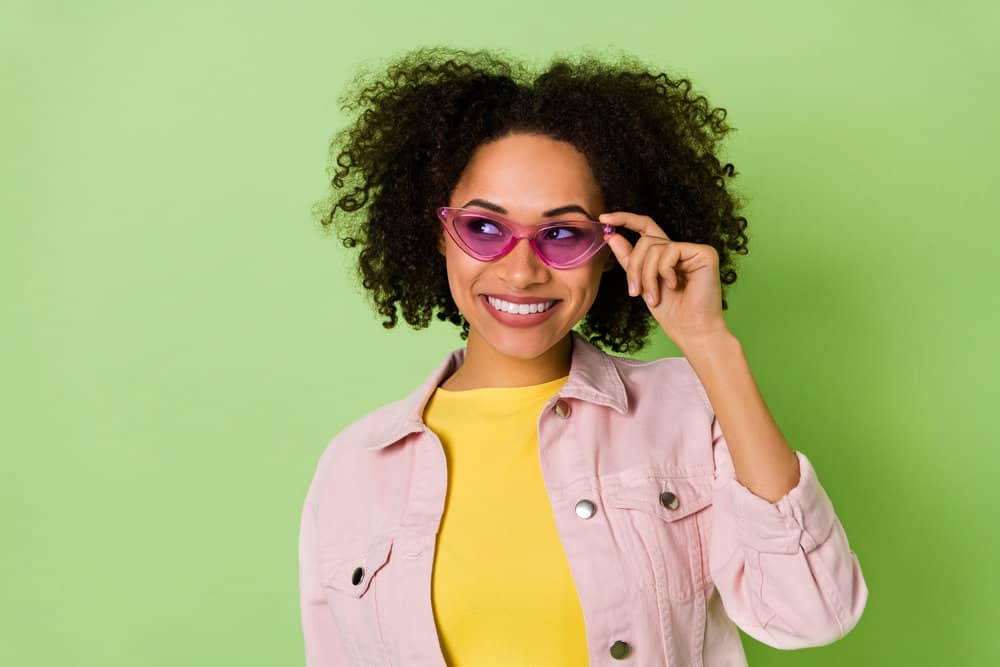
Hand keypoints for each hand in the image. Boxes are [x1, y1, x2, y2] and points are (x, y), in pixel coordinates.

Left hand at [600, 211, 729, 347]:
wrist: (691, 331)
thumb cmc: (670, 313)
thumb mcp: (640, 283)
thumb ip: (628, 259)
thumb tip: (611, 234)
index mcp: (666, 254)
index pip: (644, 228)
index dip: (624, 219)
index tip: (603, 218)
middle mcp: (680, 248)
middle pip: (644, 241)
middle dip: (633, 267)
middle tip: (634, 292)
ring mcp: (693, 249)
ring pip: (653, 247)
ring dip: (647, 275)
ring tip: (653, 297)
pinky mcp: (704, 252)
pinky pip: (669, 251)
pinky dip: (664, 271)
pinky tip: (673, 286)